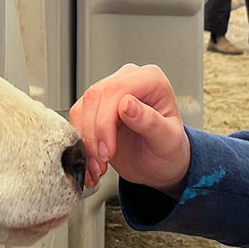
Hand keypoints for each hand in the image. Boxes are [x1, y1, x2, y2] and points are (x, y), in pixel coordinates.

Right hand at [70, 64, 190, 191]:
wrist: (160, 164)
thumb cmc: (170, 150)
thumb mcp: (168, 141)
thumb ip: (150, 122)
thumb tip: (128, 104)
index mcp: (151, 80)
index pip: (116, 90)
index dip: (106, 122)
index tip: (108, 150)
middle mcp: (129, 80)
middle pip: (95, 98)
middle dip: (94, 135)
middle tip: (102, 162)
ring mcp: (111, 92)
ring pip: (82, 108)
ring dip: (85, 142)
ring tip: (98, 167)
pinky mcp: (97, 107)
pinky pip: (78, 120)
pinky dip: (80, 144)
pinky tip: (91, 163)